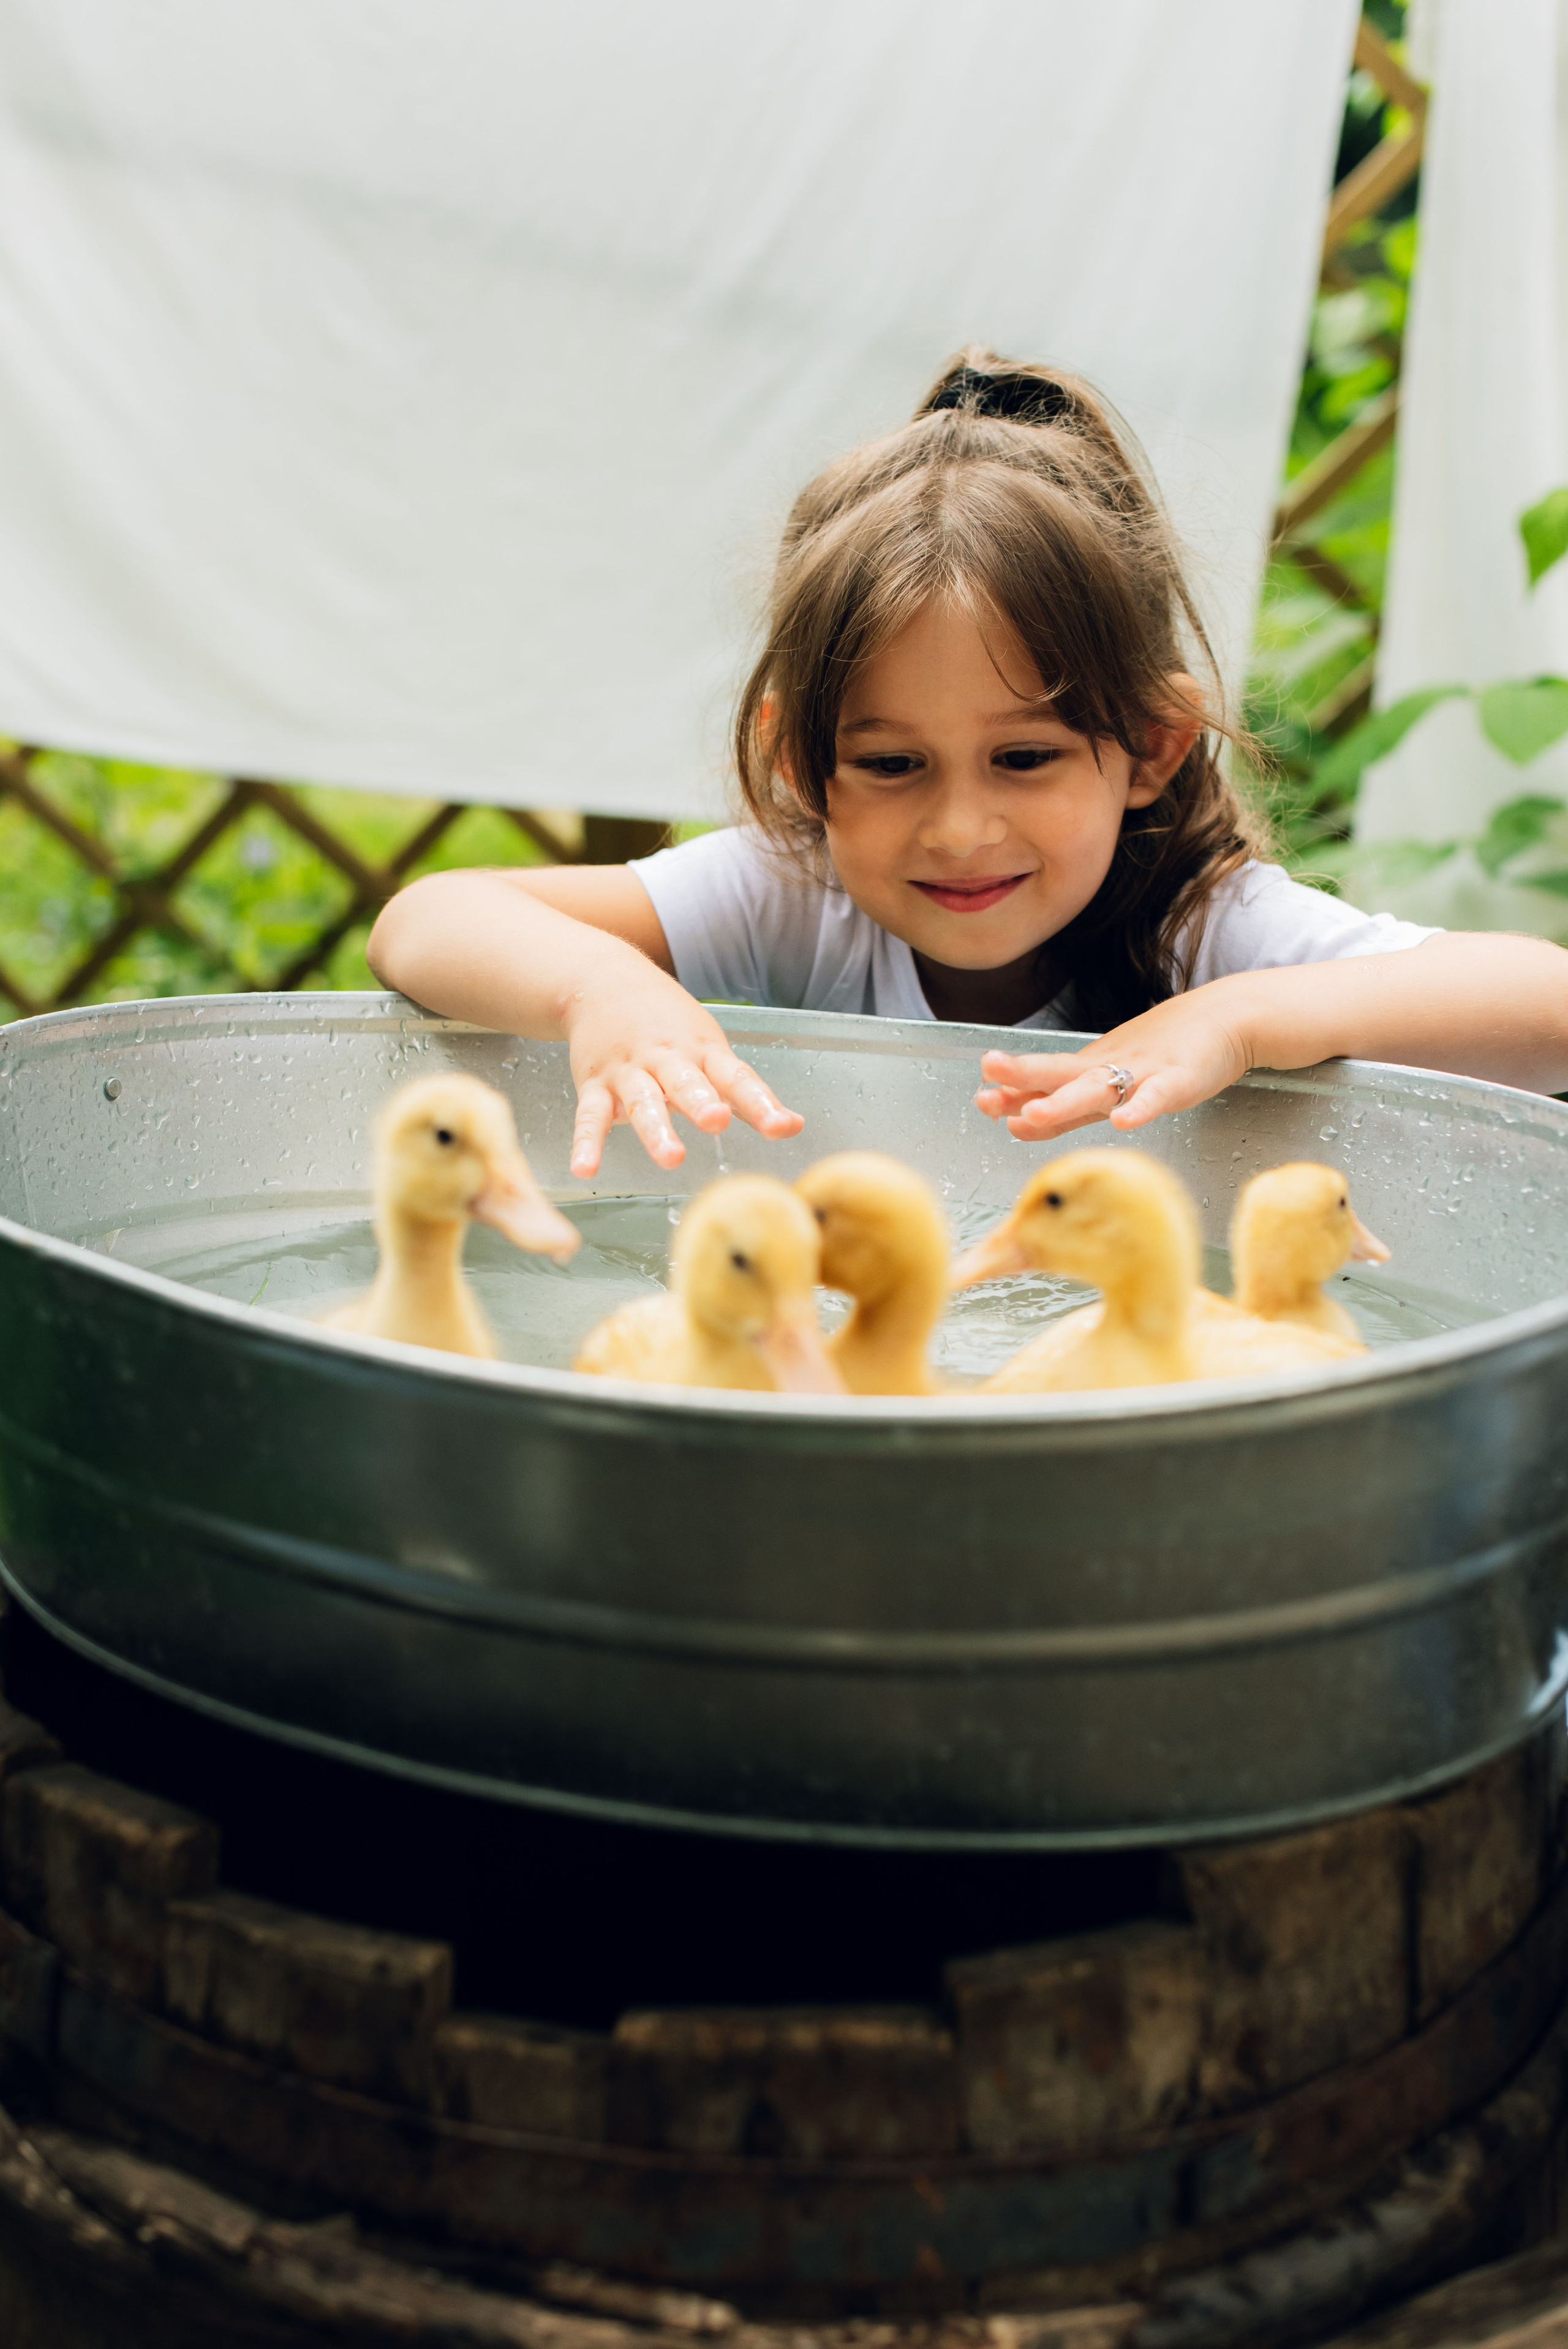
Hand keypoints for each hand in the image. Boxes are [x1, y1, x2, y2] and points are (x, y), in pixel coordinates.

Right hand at [565, 968, 802, 1177]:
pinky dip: (586, 1142)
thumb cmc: (667, 1023)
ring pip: (642, 1100)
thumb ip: (743, 1091)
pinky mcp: (594, 1084)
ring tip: (670, 1157)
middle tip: (716, 1120)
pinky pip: (590, 1115)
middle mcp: (666, 1060)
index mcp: (701, 1051)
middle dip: (702, 1101)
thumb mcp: (708, 1047)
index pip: (735, 1077)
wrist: (602, 980)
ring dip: (656, 1129)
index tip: (781, 1127)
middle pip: (686, 1082)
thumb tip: (792, 1126)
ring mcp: (628, 1071)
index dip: (760, 1102)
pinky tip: (585, 1167)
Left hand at [975, 986, 1251, 1142]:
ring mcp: (1143, 1073)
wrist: (1224, 1017)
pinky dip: (1140, 1109)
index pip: (1045, 1083)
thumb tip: (1016, 1119)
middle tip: (986, 1090)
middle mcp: (1109, 1069)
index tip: (980, 1100)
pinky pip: (1157, 1097)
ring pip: (1098, 1089)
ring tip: (1033, 1112)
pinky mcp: (1178, 1080)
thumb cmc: (1166, 1049)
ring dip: (1064, 1101)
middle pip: (1059, 1076)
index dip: (1012, 1094)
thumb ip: (1067, 1103)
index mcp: (1091, 1069)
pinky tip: (1123, 1123)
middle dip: (1021, 1081)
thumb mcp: (1110, 1075)